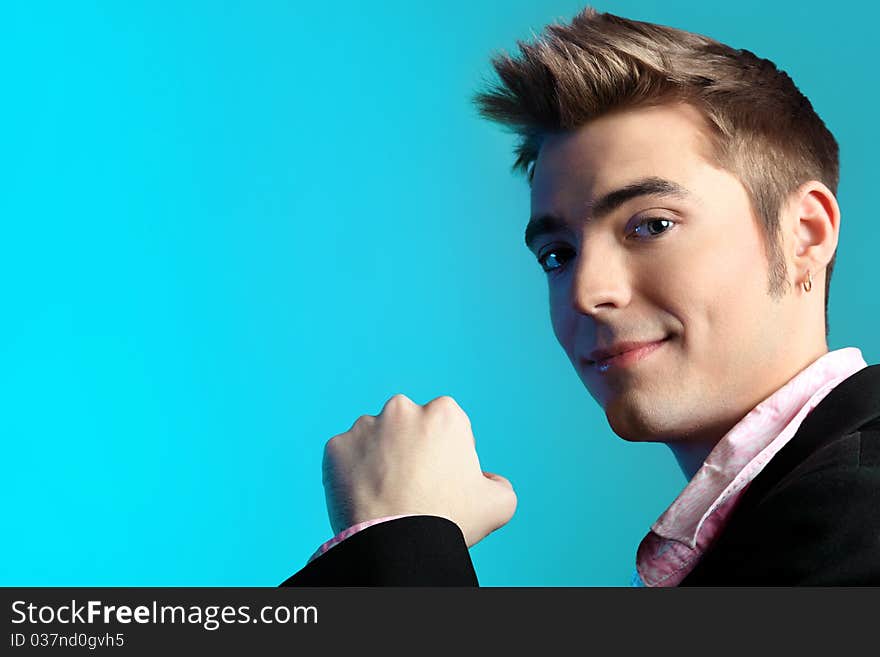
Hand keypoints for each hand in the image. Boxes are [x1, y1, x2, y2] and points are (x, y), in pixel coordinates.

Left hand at [321, 393, 516, 547]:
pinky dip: (351, 472)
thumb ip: (500, 483)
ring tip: (386, 493)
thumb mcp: (499, 504)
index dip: (447, 450)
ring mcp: (364, 426)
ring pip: (374, 438)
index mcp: (444, 412)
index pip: (446, 423)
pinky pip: (345, 456)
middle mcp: (402, 408)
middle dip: (409, 447)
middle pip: (408, 425)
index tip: (442, 476)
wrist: (395, 544)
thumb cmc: (449, 521)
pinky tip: (364, 496)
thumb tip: (488, 479)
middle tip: (412, 484)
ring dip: (379, 457)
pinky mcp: (335, 447)